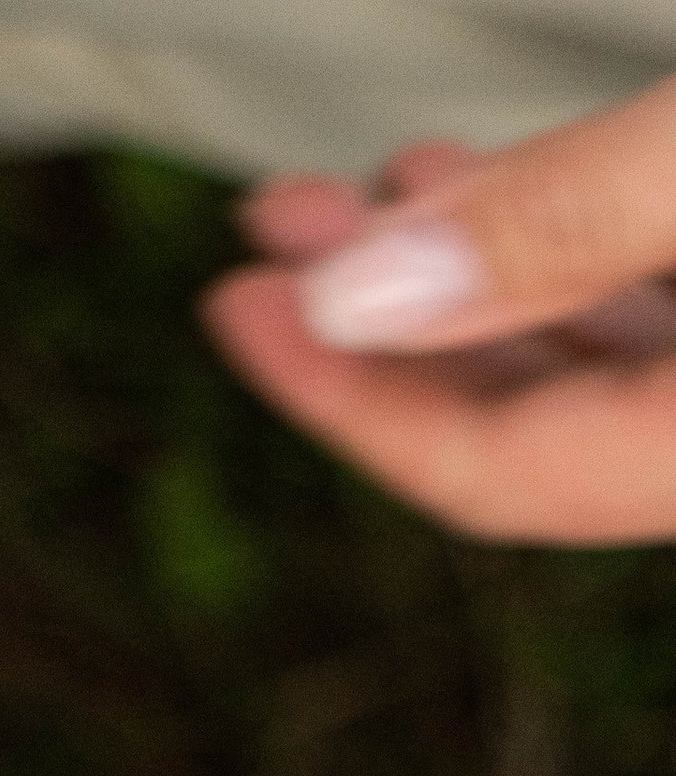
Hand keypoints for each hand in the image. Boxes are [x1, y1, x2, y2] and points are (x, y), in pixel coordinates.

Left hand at [202, 78, 675, 541]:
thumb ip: (556, 224)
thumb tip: (364, 292)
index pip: (488, 474)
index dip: (347, 395)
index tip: (244, 306)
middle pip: (527, 433)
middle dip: (389, 323)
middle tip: (287, 239)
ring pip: (590, 375)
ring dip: (464, 281)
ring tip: (367, 203)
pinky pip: (652, 315)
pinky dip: (559, 261)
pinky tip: (491, 198)